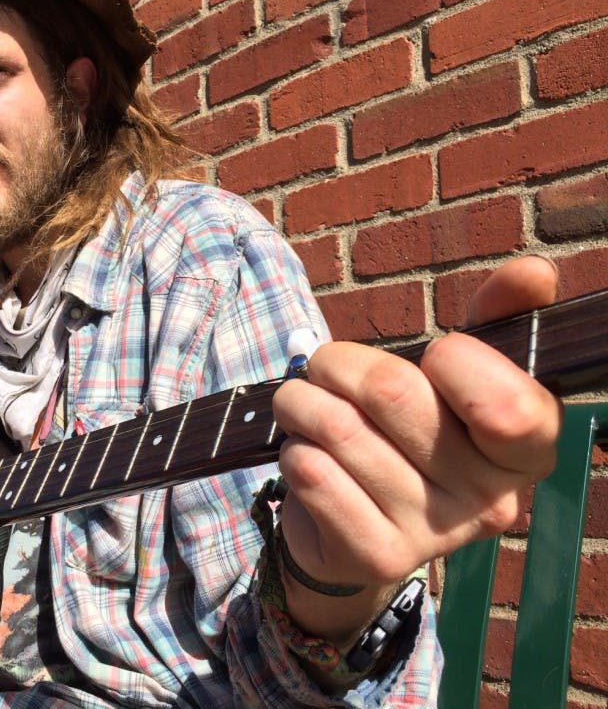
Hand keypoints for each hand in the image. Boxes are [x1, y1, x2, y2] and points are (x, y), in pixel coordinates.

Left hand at [271, 256, 560, 645]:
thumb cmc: (411, 433)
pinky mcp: (377, 554)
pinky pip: (310, 472)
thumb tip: (534, 270)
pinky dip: (292, 449)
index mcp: (528, 450)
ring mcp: (435, 534)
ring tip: (301, 406)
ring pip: (338, 429)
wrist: (358, 527)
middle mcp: (492, 500)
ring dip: (300, 403)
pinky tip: (306, 455)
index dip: (450, 358)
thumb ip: (495, 317)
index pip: (502, 398)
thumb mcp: (456, 374)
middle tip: (323, 366)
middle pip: (394, 393)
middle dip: (338, 363)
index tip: (432, 358)